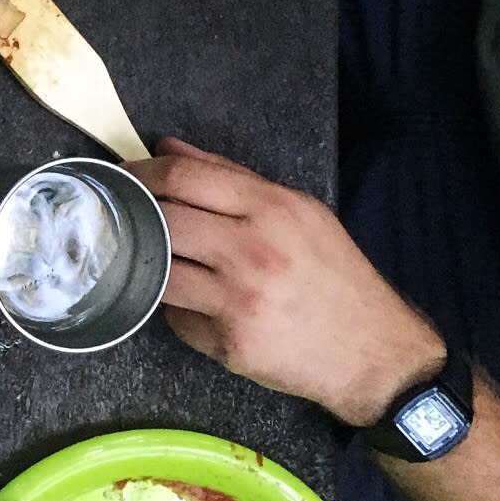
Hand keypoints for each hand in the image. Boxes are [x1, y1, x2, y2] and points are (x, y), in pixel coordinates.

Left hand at [126, 138, 445, 426]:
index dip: (143, 174)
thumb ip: (230, 177)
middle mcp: (253, 251)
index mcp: (272, 209)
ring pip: (159, 272)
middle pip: (162, 221)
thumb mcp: (297, 212)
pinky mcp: (230, 342)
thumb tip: (167, 148)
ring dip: (150, 267)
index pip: (185, 178)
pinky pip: (177, 318)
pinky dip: (178, 310)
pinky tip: (198, 307)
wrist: (375, 352)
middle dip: (136, 218)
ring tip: (157, 264)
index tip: (124, 177)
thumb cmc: (334, 277)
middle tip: (125, 219)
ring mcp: (239, 299)